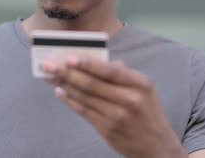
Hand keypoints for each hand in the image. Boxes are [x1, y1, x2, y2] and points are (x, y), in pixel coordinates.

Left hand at [42, 56, 185, 157]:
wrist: (156, 145)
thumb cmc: (146, 110)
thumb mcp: (143, 87)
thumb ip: (121, 73)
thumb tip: (93, 59)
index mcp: (139, 83)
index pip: (109, 71)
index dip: (87, 64)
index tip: (69, 58)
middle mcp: (129, 99)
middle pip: (92, 84)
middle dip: (67, 73)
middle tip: (48, 65)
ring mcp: (117, 116)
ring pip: (84, 97)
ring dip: (64, 84)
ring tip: (49, 75)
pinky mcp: (107, 129)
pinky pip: (83, 111)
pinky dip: (69, 100)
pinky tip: (59, 91)